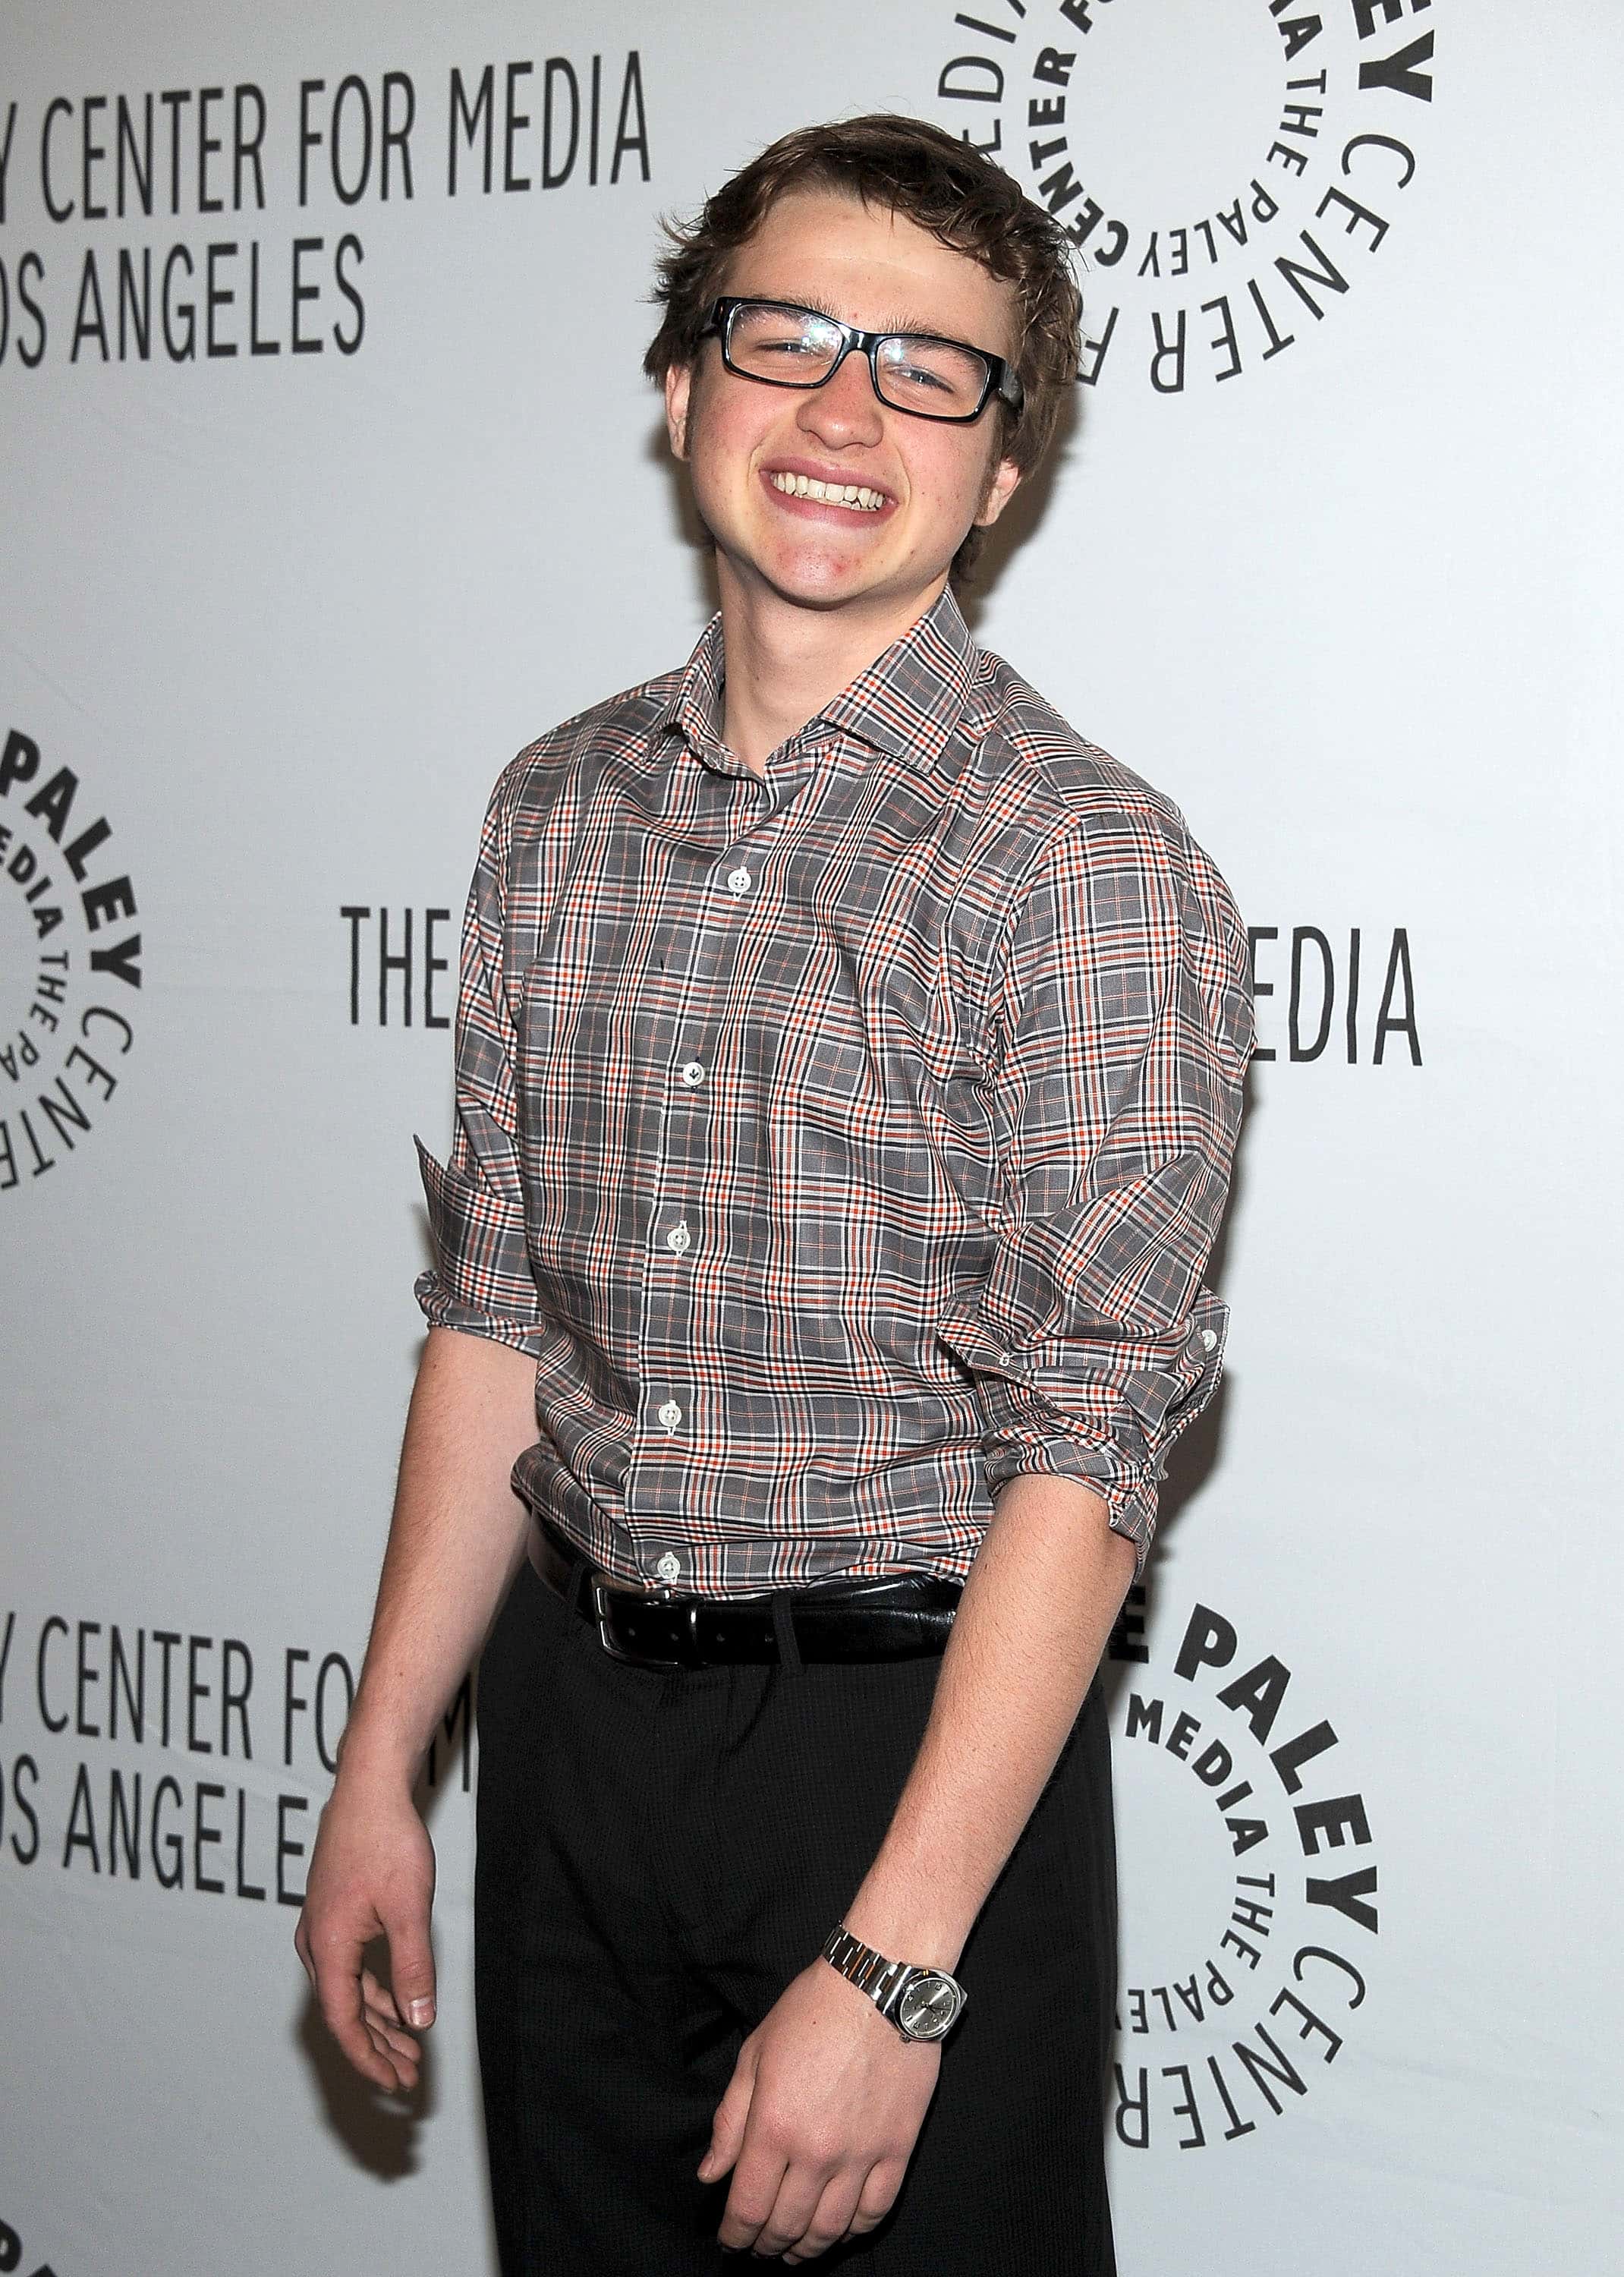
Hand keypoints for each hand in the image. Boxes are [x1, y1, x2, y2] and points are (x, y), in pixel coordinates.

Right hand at [294, 1770, 436, 2093]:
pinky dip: (374, 1990)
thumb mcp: (409, 1910)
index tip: (394, 2084)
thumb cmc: (386, 1842)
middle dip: (378, 2047)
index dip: (369, 2058)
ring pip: (348, 1990)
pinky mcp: (335, 1914)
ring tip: (409, 2048)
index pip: (344, 2022)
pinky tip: (398, 2002)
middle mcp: (316, 1943)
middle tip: (409, 2076)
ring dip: (378, 2020)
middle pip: (344, 2012)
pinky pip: (351, 1967)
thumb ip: (413, 1968)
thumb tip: (419, 2020)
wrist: (369, 1788)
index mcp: (328, 1948)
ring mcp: (322, 1928)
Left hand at [699, 1959, 940, 2261]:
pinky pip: (876, 2209)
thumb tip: (711, 2177)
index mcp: (774, 2127)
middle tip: (760, 2248)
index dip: (735, 2234)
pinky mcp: (897, 2148)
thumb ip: (730, 2121)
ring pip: (831, 2228)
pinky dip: (855, 2230)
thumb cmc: (810, 2012)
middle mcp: (816, 2152)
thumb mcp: (754, 2055)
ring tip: (795, 2251)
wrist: (879, 1985)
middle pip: (787, 2225)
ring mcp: (861, 2154)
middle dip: (767, 2245)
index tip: (730, 2241)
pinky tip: (841, 2230)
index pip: (748, 2207)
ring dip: (808, 2249)